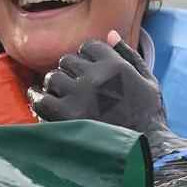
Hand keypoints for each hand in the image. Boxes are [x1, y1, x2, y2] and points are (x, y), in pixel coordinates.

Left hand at [29, 30, 168, 135]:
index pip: (89, 46)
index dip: (87, 57)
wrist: (146, 153)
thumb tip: (109, 33)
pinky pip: (41, 99)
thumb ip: (129, 55)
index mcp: (115, 65)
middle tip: (73, 86)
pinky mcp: (66, 115)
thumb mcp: (148, 81)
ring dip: (55, 85)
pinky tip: (39, 99)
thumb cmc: (149, 117)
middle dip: (71, 72)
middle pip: (68, 61)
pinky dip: (37, 98)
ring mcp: (79, 95)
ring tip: (61, 96)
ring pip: (53, 77)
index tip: (87, 70)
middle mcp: (95, 76)